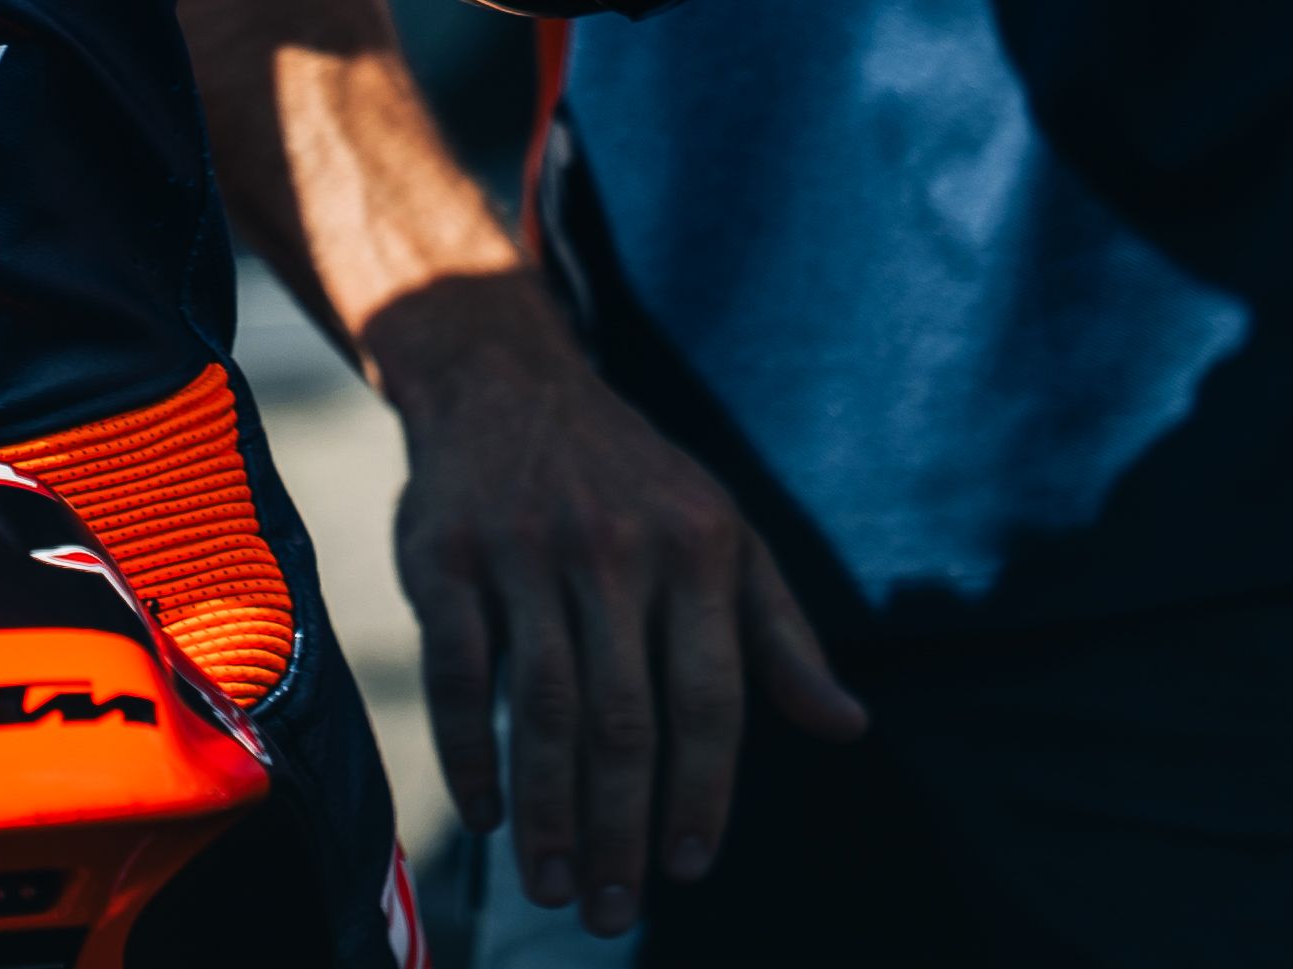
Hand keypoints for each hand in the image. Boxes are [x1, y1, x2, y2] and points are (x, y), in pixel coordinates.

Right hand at [372, 269, 863, 935]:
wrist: (504, 380)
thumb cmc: (632, 479)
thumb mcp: (727, 532)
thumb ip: (781, 636)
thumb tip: (848, 727)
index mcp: (698, 550)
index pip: (711, 696)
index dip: (703, 790)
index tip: (688, 867)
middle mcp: (615, 550)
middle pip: (622, 717)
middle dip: (620, 826)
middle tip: (611, 913)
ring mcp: (524, 549)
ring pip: (540, 703)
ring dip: (547, 808)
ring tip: (556, 885)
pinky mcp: (444, 552)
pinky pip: (457, 669)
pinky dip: (467, 749)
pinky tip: (485, 812)